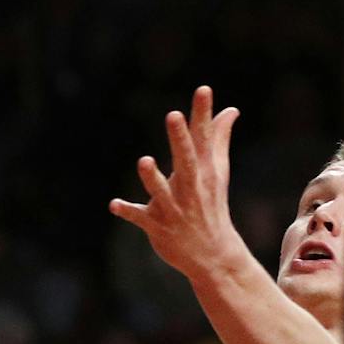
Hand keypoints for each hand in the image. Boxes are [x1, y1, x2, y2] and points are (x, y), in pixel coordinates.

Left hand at [109, 86, 246, 275]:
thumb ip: (219, 139)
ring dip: (153, 178)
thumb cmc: (212, 206)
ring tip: (144, 160)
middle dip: (180, 140)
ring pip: (162, 192)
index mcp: (205, 172)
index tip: (203, 89)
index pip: (204, 139)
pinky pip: (141, 218)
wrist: (213, 254)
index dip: (202, 114)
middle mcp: (191, 189)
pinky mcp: (159, 227)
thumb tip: (230, 110)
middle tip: (173, 115)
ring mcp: (175, 209)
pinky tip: (114, 204)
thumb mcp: (218, 173)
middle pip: (186, 161)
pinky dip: (128, 211)